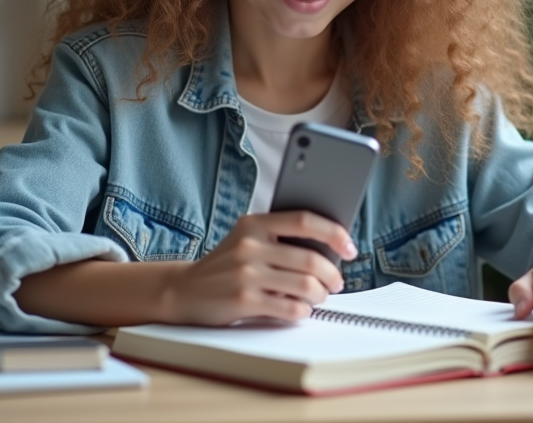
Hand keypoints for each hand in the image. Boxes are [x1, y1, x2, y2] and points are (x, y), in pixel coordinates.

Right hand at [161, 211, 356, 325]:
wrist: (183, 291)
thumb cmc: (225, 266)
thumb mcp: (247, 240)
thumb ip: (279, 238)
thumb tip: (329, 248)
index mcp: (255, 223)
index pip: (305, 220)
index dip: (334, 233)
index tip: (349, 247)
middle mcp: (250, 245)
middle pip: (311, 258)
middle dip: (332, 275)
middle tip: (336, 282)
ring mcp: (246, 273)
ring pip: (306, 285)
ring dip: (320, 295)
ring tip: (319, 297)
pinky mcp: (244, 300)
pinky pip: (291, 308)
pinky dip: (302, 311)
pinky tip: (299, 309)